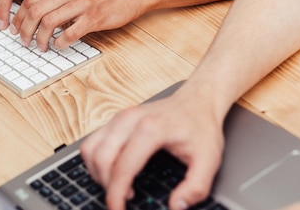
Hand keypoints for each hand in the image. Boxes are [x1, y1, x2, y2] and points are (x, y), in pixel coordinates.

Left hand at [11, 0, 148, 50]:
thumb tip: (40, 13)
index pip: (30, 0)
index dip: (19, 18)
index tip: (16, 29)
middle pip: (35, 12)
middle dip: (25, 31)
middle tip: (24, 42)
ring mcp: (81, 4)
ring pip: (48, 23)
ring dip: (40, 39)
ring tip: (41, 47)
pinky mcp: (94, 18)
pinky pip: (69, 34)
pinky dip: (60, 43)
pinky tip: (60, 45)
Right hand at [79, 90, 224, 209]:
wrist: (197, 100)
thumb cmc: (201, 127)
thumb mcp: (209, 161)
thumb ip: (196, 188)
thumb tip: (176, 206)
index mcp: (152, 129)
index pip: (123, 168)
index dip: (116, 195)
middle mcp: (130, 120)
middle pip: (102, 159)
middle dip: (107, 186)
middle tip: (122, 201)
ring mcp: (120, 117)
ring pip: (91, 149)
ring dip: (97, 173)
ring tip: (117, 187)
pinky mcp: (115, 119)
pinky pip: (92, 142)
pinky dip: (95, 161)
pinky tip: (110, 172)